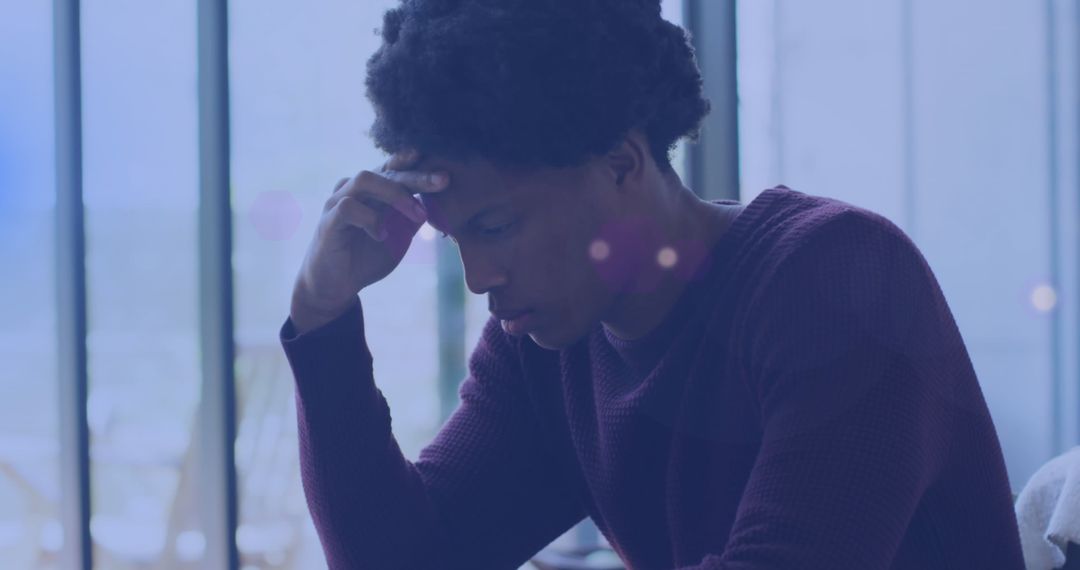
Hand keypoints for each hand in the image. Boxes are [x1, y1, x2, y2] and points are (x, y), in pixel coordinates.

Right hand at [290, 149, 448, 333]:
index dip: (417, 165)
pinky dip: (370, 219)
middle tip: (443, 181)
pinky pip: (348, 207)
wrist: (334, 287)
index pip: (395, 170)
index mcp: (372, 192)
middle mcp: (354, 191)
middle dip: (416, 175)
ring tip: (417, 215)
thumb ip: (412, 220)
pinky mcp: (328, 221)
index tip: (444, 171)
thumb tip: (437, 202)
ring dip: (395, 194)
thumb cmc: (365, 259)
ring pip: (364, 179)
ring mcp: (338, 203)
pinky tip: (381, 235)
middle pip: (385, 171)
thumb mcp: (398, 238)